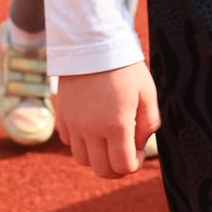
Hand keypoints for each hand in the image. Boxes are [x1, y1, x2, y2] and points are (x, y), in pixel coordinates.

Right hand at [55, 63, 159, 177]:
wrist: (92, 42)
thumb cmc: (124, 66)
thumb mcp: (147, 92)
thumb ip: (149, 124)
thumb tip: (139, 145)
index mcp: (116, 125)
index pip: (123, 166)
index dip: (134, 165)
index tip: (137, 151)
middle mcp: (91, 129)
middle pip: (101, 170)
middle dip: (116, 168)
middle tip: (124, 153)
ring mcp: (73, 123)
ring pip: (82, 160)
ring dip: (97, 157)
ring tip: (108, 141)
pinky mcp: (62, 115)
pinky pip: (68, 142)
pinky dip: (80, 142)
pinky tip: (91, 128)